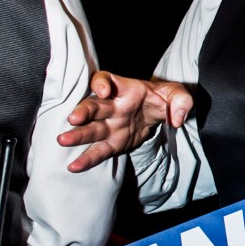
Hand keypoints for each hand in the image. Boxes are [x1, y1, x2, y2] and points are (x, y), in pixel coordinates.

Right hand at [57, 70, 192, 172]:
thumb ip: (181, 101)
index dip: (102, 83)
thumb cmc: (162, 98)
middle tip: (73, 119)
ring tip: (63, 141)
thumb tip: (177, 118)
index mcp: (123, 88)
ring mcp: (109, 124)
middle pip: (93, 106)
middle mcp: (111, 105)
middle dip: (83, 111)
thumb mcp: (177, 94)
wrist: (156, 112)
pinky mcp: (112, 142)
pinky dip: (87, 158)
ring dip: (78, 135)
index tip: (104, 91)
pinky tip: (74, 166)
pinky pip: (98, 150)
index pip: (106, 80)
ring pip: (91, 129)